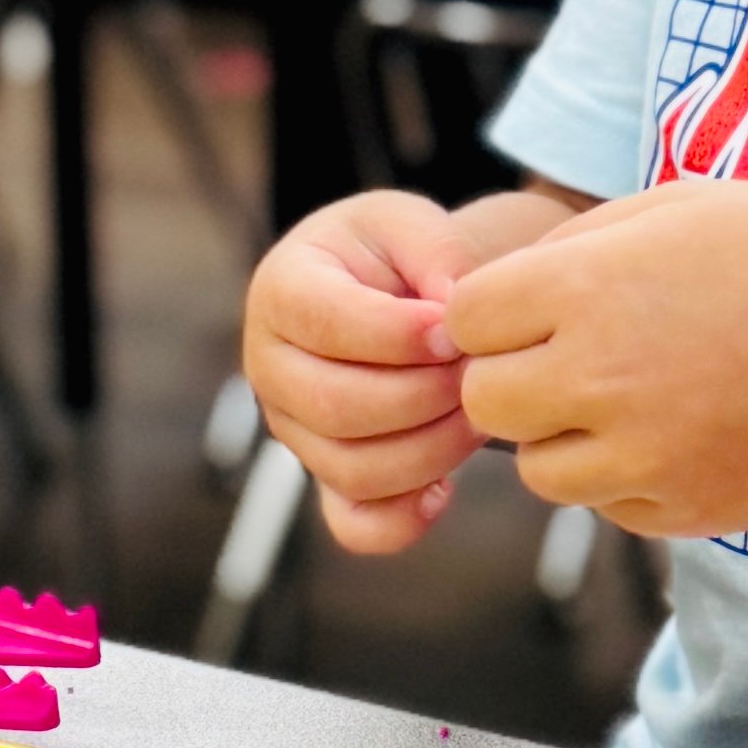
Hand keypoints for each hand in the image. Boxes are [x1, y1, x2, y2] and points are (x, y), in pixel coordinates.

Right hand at [242, 188, 480, 553]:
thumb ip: (437, 252)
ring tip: (477, 413)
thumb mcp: (413, 223)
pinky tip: (447, 488)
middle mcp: (270, 366)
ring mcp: (294, 430)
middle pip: (336, 406)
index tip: (457, 331)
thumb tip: (451, 314)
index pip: (327, 324)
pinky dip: (405, 519)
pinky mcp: (325, 475)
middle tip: (477, 375)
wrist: (390, 291)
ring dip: (431, 449)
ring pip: (353, 468)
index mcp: (280, 290)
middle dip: (424, 396)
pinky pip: (356, 524)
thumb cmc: (396, 254)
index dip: (399, 335)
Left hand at [442, 179, 747, 539]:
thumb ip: (566, 251)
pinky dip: (627, 477)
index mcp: (588, 288)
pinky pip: (607, 506)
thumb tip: (481, 304)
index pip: (464, 320)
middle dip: (516, 380)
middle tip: (576, 359)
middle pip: (486, 402)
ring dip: (566, 438)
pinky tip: (684, 430)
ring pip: (538, 469)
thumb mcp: (669, 209)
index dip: (495, 313)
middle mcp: (602, 377)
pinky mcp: (679, 511)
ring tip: (636, 395)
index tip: (539, 309)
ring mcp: (642, 455)